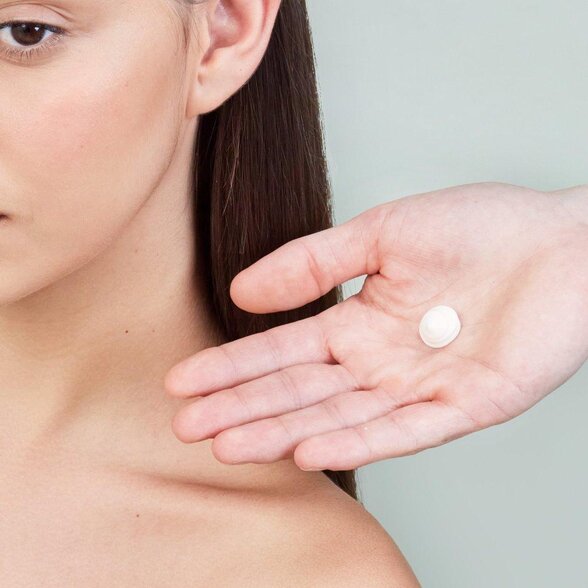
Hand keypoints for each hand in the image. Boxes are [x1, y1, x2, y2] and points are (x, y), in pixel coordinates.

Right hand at [164, 182, 587, 470]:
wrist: (565, 243)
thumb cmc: (480, 228)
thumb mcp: (383, 232)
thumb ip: (314, 261)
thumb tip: (243, 289)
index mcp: (360, 322)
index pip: (284, 351)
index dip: (233, 365)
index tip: (184, 379)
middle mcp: (381, 362)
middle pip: (301, 392)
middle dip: (242, 408)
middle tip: (187, 426)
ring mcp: (420, 388)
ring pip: (340, 417)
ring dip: (283, 432)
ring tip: (228, 444)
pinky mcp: (466, 406)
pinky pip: (405, 430)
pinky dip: (358, 441)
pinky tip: (309, 450)